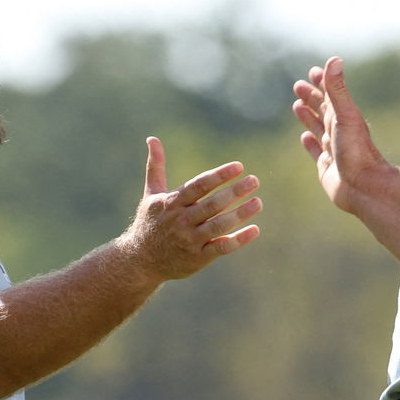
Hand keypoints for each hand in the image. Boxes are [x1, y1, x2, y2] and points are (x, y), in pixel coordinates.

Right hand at [124, 137, 261, 281]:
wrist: (140, 260)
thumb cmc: (150, 222)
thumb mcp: (151, 194)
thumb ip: (156, 166)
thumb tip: (152, 138)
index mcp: (172, 202)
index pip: (199, 186)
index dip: (219, 175)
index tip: (239, 166)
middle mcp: (182, 220)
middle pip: (212, 204)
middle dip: (234, 191)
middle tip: (254, 180)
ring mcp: (190, 240)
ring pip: (219, 225)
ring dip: (240, 214)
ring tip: (258, 202)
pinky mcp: (198, 258)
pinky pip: (221, 247)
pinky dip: (238, 240)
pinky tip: (255, 229)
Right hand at [291, 56, 389, 214]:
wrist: (364, 187)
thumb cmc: (356, 151)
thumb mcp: (344, 115)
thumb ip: (337, 90)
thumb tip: (334, 59)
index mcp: (343, 117)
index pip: (331, 94)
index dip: (323, 82)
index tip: (314, 71)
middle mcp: (338, 131)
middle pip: (322, 109)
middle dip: (312, 97)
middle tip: (298, 85)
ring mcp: (333, 148)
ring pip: (317, 128)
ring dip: (308, 116)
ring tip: (298, 105)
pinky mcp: (327, 166)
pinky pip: (316, 151)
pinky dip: (310, 143)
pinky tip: (305, 137)